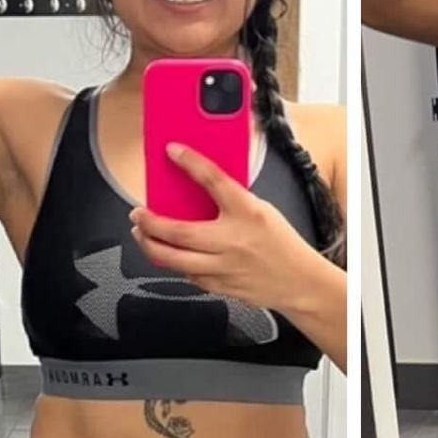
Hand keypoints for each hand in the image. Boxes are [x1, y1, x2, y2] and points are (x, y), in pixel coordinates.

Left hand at [128, 144, 323, 315]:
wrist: (300, 282)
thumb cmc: (282, 244)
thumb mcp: (262, 211)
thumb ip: (232, 201)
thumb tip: (200, 186)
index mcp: (248, 212)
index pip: (214, 180)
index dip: (190, 162)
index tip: (172, 151)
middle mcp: (233, 240)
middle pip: (177, 231)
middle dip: (149, 222)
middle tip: (137, 214)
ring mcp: (224, 267)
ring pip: (173, 259)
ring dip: (150, 246)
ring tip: (142, 235)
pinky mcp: (219, 286)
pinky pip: (187, 276)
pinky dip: (174, 264)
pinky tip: (170, 255)